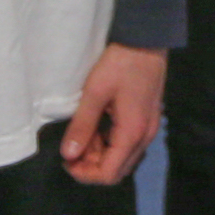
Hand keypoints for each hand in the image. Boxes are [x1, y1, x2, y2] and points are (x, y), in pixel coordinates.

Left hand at [60, 42, 164, 183]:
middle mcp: (144, 138)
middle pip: (117, 170)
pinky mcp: (147, 120)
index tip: (66, 160)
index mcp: (132, 134)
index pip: (109, 174)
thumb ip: (82, 126)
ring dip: (100, 154)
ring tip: (82, 135)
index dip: (85, 174)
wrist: (147, 41)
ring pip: (122, 158)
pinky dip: (109, 143)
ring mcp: (148, 129)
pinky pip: (127, 145)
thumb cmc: (120, 64)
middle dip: (91, 165)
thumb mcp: (95, 92)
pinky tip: (96, 128)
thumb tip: (68, 155)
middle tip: (72, 147)